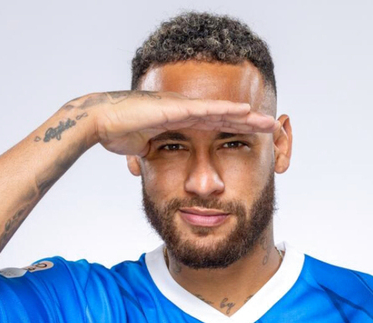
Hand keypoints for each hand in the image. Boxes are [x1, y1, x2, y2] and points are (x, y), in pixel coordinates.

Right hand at [83, 90, 279, 156]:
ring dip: (247, 117)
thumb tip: (153, 165)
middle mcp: (185, 110)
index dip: (237, 130)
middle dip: (250, 123)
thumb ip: (155, 152)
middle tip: (274, 128)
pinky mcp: (175, 108)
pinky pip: (206, 110)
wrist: (99, 121)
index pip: (215, 126)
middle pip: (225, 117)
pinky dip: (227, 111)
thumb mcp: (145, 148)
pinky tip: (245, 112)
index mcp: (180, 120)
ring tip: (269, 121)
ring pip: (221, 112)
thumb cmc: (117, 132)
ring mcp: (181, 107)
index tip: (256, 138)